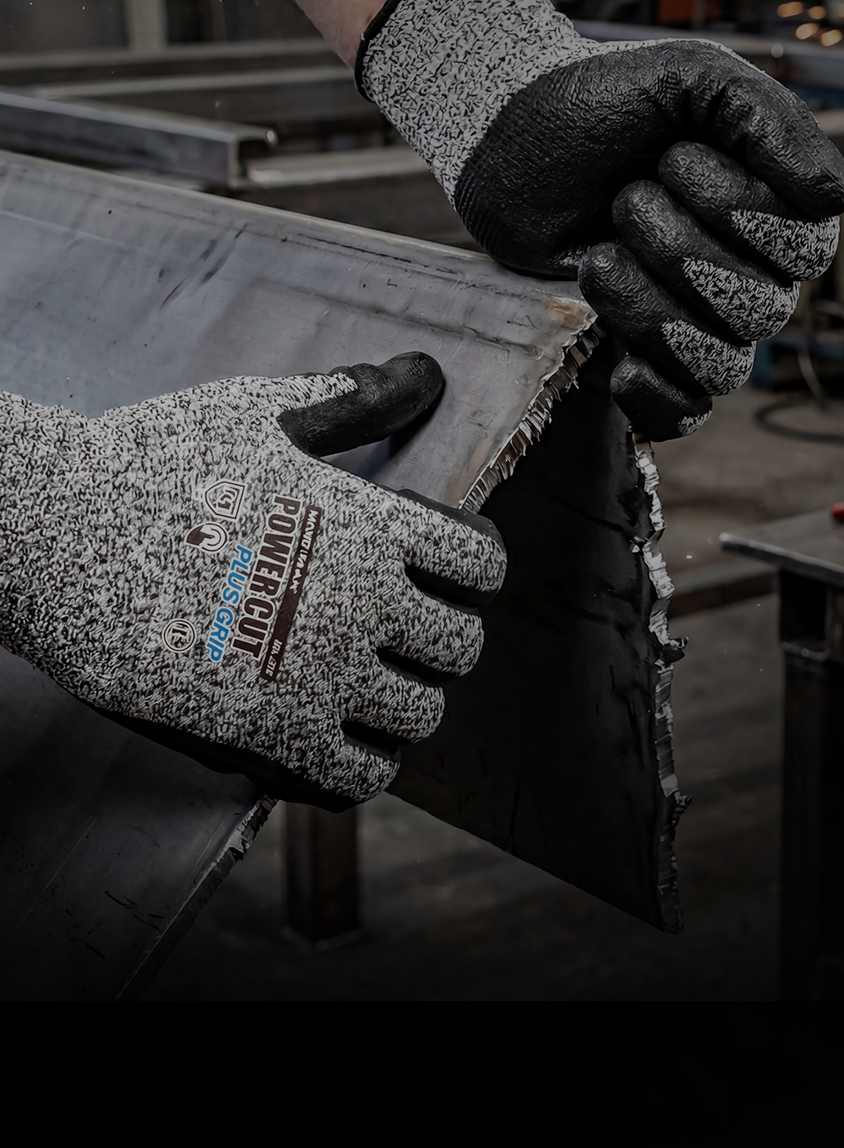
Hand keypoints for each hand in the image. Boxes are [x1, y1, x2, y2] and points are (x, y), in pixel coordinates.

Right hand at [0, 354, 501, 805]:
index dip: (470, 570)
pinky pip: (361, 774)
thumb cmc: (154, 467)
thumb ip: (350, 403)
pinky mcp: (274, 736)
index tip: (442, 572)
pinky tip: (337, 734)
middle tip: (401, 634)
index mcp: (367, 522)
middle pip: (459, 647)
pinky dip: (361, 761)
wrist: (59, 538)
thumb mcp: (256, 415)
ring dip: (401, 702)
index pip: (480, 564)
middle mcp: (358, 602)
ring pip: (417, 715)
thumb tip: (424, 373)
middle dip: (439, 640)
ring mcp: (319, 675)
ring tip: (367, 684)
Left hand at [358, 0, 843, 434]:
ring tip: (600, 257)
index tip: (676, 157)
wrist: (514, 141)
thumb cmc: (609, 103)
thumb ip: (768, 117)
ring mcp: (703, 326)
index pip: (808, 248)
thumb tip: (836, 196)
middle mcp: (753, 277)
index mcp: (776, 212)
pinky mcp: (651, 362)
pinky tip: (616, 359)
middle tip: (626, 198)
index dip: (742, 213)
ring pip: (722, 364)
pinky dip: (654, 392)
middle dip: (678, 248)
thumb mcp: (693, 77)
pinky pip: (684, 414)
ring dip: (650, 308)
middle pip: (761, 308)